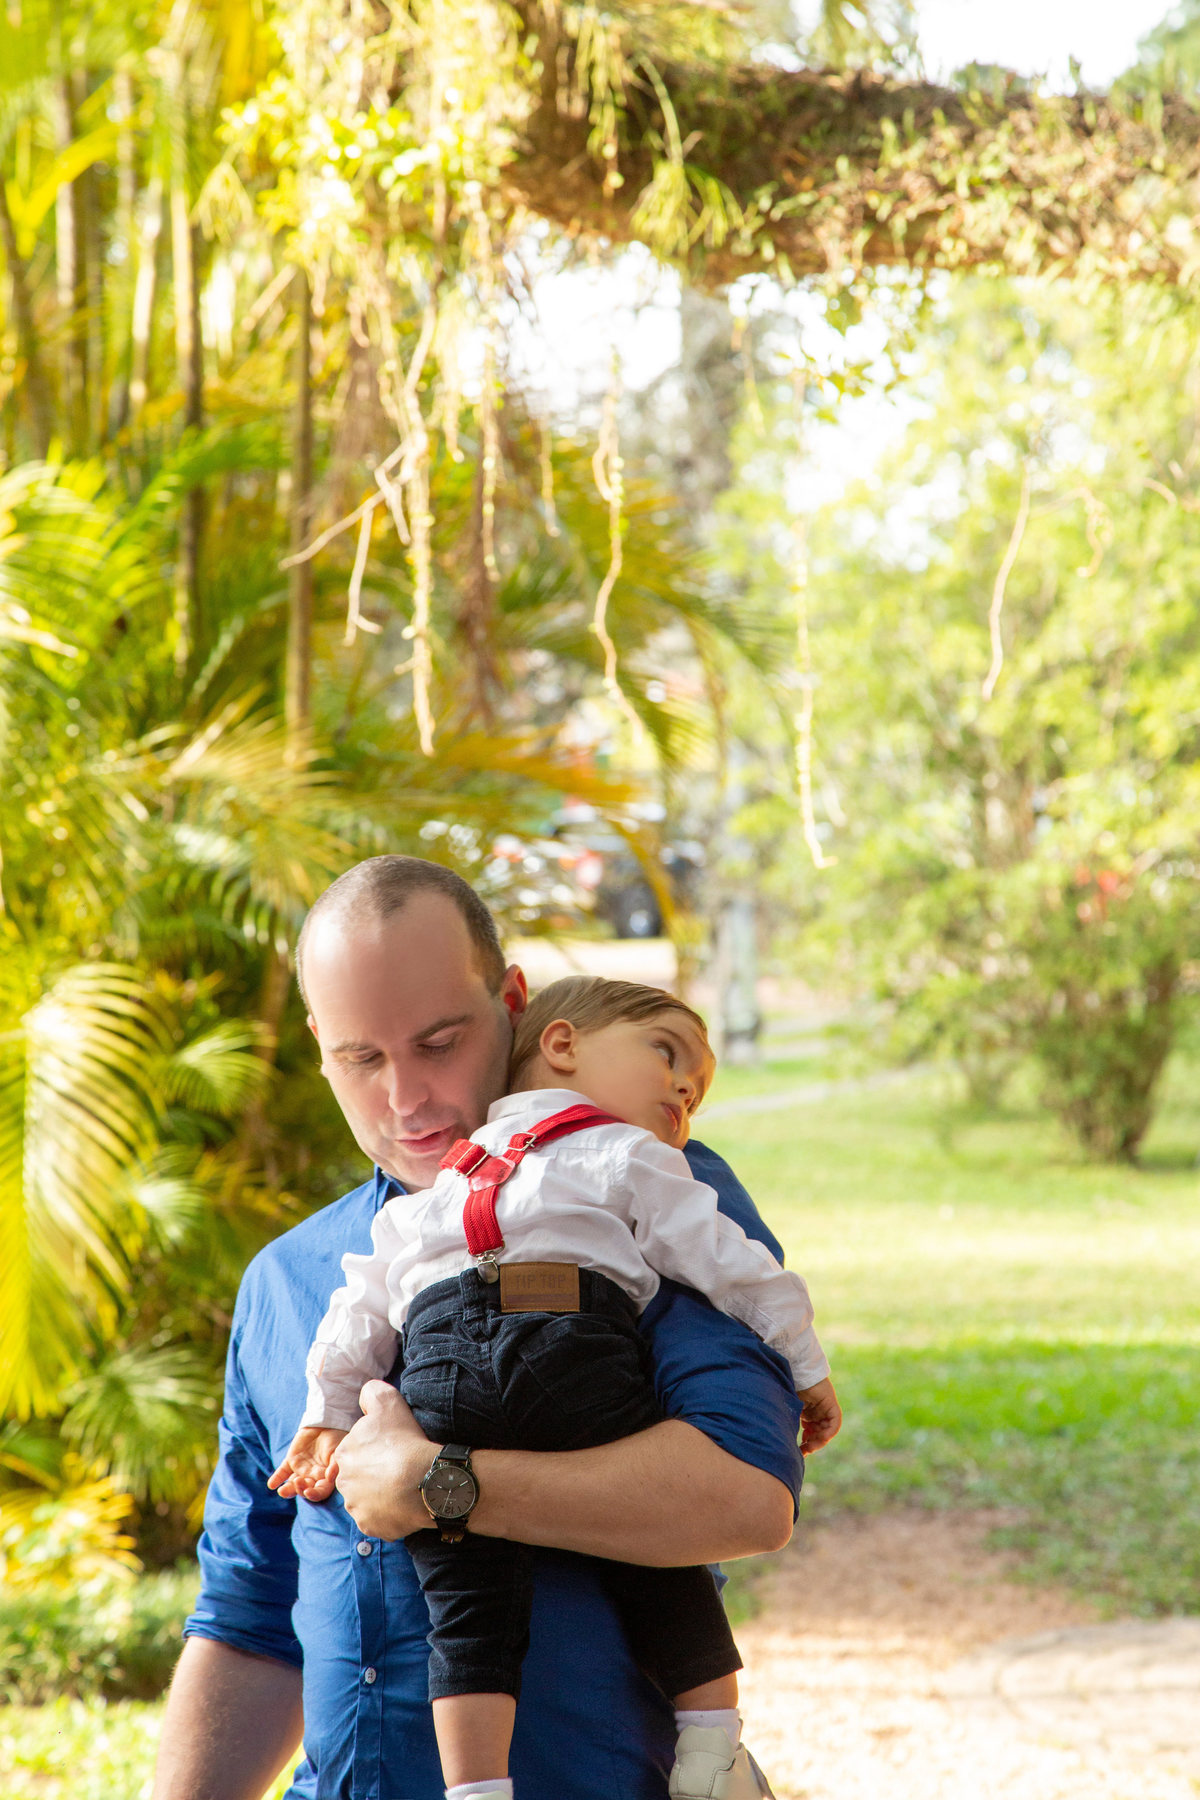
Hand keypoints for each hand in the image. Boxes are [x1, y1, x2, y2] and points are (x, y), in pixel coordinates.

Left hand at [268, 1424, 347, 1501]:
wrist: (325, 1422)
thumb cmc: (335, 1439)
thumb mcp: (337, 1451)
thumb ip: (334, 1466)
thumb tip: (330, 1478)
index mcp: (325, 1477)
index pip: (320, 1491)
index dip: (315, 1495)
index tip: (308, 1492)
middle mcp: (312, 1476)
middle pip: (305, 1489)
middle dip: (300, 1490)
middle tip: (298, 1482)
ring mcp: (301, 1469)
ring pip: (292, 1484)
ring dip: (287, 1490)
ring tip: (282, 1491)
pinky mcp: (291, 1461)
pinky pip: (282, 1472)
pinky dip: (277, 1478)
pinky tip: (272, 1484)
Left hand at [334, 1380, 438, 1538]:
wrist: (421, 1481)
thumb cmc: (402, 1441)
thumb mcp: (387, 1402)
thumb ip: (371, 1393)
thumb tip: (366, 1395)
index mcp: (343, 1455)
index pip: (354, 1451)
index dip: (373, 1449)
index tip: (390, 1449)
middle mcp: (343, 1484)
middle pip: (358, 1477)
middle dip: (373, 1474)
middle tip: (397, 1468)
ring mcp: (357, 1508)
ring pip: (367, 1500)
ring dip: (381, 1494)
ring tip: (404, 1486)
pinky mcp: (371, 1526)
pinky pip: (380, 1519)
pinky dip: (390, 1513)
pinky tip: (405, 1503)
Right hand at [796, 1376, 841, 1454]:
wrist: (797, 1373)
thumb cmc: (789, 1388)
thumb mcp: (790, 1410)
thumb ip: (791, 1422)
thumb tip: (784, 1438)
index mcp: (808, 1413)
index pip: (811, 1432)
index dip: (807, 1443)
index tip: (800, 1450)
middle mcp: (818, 1413)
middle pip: (819, 1433)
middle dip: (812, 1444)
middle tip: (804, 1452)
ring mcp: (825, 1410)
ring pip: (826, 1430)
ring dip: (820, 1440)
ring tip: (810, 1447)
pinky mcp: (832, 1406)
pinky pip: (835, 1423)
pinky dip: (830, 1431)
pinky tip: (822, 1437)